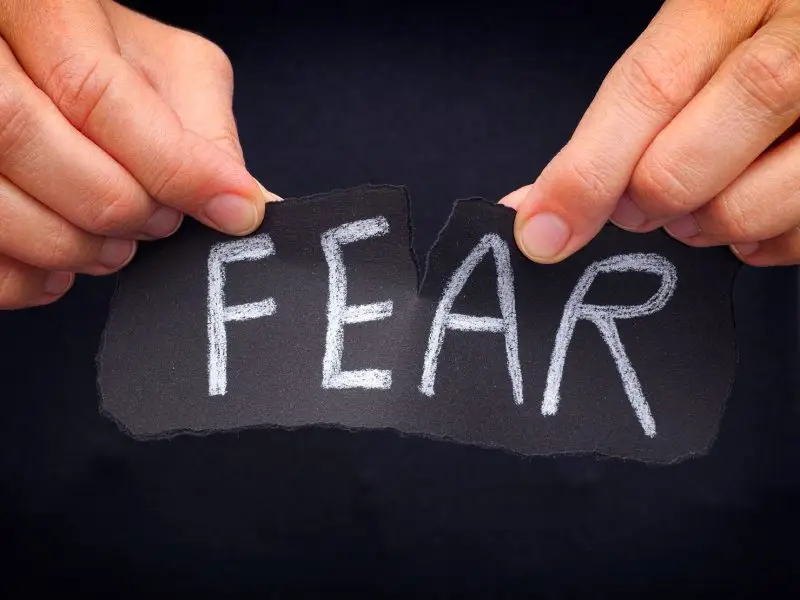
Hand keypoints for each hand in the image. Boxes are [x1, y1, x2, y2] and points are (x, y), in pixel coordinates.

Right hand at [0, 0, 277, 308]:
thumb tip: (252, 205)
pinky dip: (25, 276)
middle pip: (26, 138)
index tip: (233, 208)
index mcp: (38, 8)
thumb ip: (206, 132)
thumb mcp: (170, 71)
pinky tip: (61, 266)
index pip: (94, 92)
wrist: (43, 63)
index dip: (172, 165)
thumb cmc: (108, 62)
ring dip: (70, 245)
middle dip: (116, 204)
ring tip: (114, 247)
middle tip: (160, 223)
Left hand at [501, 0, 799, 266]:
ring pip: (756, 201)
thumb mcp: (698, 34)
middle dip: (649, 197)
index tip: (543, 227)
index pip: (648, 87)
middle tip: (640, 203)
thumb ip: (626, 110)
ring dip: (708, 225)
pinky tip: (754, 207)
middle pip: (693, 154)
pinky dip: (763, 241)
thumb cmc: (759, 29)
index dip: (586, 171)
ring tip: (701, 201)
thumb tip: (542, 206)